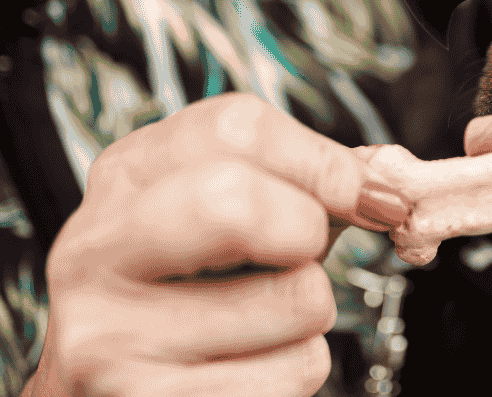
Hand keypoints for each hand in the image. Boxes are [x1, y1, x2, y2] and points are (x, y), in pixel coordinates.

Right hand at [22, 93, 402, 396]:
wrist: (112, 395)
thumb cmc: (188, 293)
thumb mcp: (231, 217)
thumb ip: (308, 185)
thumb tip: (386, 184)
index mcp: (127, 177)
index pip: (238, 127)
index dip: (327, 162)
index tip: (369, 193)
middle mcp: (101, 249)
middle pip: (233, 199)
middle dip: (306, 228)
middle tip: (304, 252)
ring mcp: (113, 333)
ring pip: (297, 297)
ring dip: (310, 313)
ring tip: (256, 320)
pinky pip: (296, 368)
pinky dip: (296, 369)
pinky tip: (245, 367)